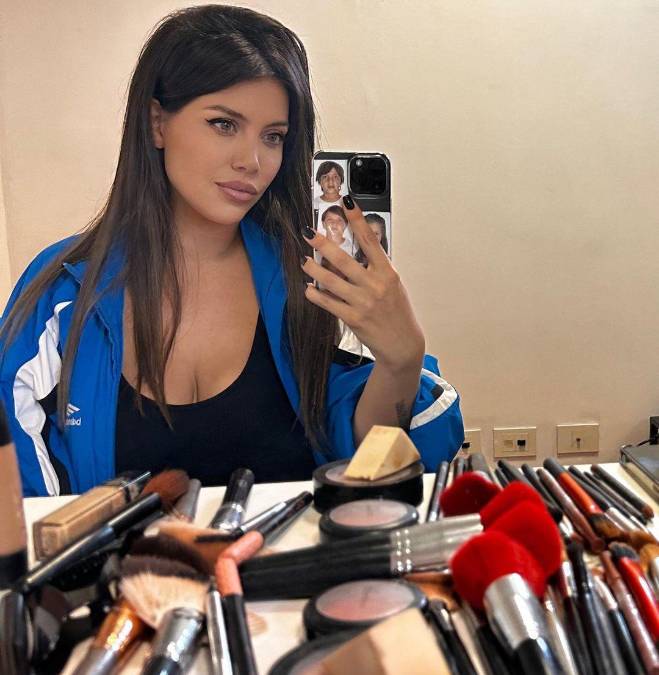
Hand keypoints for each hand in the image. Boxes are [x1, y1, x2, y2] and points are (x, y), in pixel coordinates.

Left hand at [302, 196, 424, 372]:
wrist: (402, 344)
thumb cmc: (397, 312)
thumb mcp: (393, 286)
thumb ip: (375, 269)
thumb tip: (355, 252)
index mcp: (388, 272)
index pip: (370, 240)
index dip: (357, 219)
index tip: (347, 201)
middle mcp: (375, 285)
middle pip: (343, 259)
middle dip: (323, 244)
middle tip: (308, 232)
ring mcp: (363, 302)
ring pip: (331, 281)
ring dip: (313, 269)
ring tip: (304, 261)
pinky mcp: (353, 318)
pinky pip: (328, 302)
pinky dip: (315, 294)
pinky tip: (308, 288)